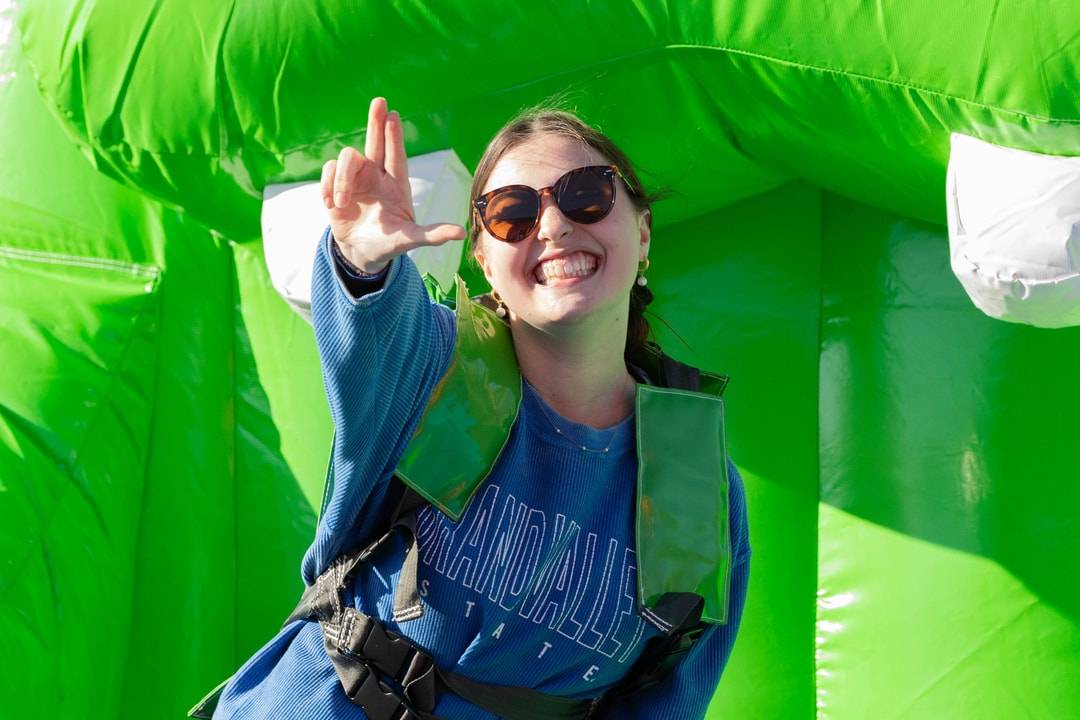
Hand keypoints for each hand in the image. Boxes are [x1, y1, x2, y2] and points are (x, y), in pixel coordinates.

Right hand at [320, 97, 465, 273]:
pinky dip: (328, 186)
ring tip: (341, 203)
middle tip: (379, 101)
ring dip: (343, 179)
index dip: (394, 136)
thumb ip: (433, 235)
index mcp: (396, 184)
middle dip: (376, 122)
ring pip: (348, 158)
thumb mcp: (411, 239)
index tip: (393, 115)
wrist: (361, 251)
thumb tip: (462, 234)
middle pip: (375, 142)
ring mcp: (355, 178)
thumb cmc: (389, 242)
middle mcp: (376, 175)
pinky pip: (330, 171)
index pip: (396, 155)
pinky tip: (332, 204)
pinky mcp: (336, 184)